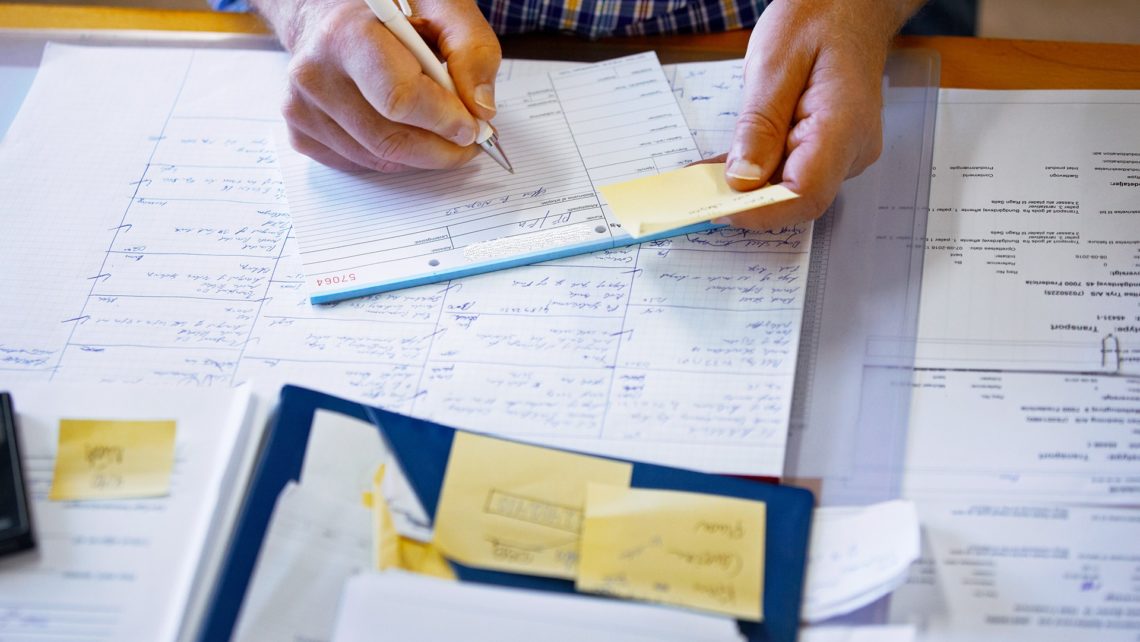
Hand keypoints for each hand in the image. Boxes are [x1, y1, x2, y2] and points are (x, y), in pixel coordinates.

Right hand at [254, 0, 500, 171]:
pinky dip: (396, 156)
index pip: (399, 99)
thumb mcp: (444, 10)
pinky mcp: (302, 133)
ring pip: (379, 158)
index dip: (444, 121)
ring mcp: (301, 108)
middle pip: (390, 139)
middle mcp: (314, 73)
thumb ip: (472, 52)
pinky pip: (362, 164)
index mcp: (346, 35)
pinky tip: (404, 128)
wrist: (333, 11)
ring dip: (422, 155)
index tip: (473, 127)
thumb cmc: (393, 12)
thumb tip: (480, 109)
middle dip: (442, 148)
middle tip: (470, 141)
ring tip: (441, 130)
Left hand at [717, 0, 923, 229]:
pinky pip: (789, 170)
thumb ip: (759, 124)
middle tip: (695, 195)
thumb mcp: (775, 62)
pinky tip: (720, 168)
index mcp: (844, 125)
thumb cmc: (818, 18)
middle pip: (796, 197)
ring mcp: (843, 152)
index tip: (716, 208)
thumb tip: (742, 179)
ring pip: (789, 187)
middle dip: (745, 202)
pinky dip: (754, 171)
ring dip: (745, 187)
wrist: (850, 4)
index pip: (805, 193)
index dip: (759, 211)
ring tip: (700, 179)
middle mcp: (851, 149)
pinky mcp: (828, 149)